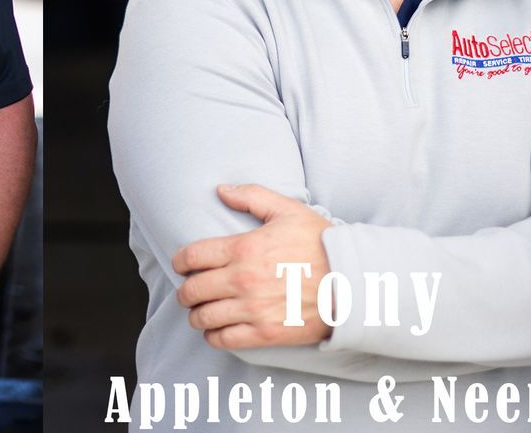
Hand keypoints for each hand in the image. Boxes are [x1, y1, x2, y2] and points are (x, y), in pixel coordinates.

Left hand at [172, 182, 332, 349]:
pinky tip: (214, 332)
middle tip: (186, 292)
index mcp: (242, 248)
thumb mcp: (286, 209)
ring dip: (196, 315)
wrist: (351, 283)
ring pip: (206, 317)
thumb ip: (250, 196)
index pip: (193, 256)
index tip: (179, 265)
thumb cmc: (320, 243)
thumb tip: (221, 190)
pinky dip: (214, 337)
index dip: (179, 261)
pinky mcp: (267, 333)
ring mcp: (253, 309)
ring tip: (198, 313)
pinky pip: (227, 339)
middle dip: (185, 291)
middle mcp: (242, 280)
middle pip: (194, 289)